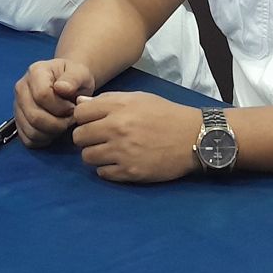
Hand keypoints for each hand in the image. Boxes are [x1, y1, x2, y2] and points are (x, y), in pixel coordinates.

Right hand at [13, 58, 97, 147]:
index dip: (61, 107)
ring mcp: (18, 106)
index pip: (42, 95)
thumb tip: (61, 88)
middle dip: (58, 124)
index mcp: (35, 72)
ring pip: (31, 130)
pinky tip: (54, 130)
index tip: (73, 107)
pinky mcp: (18, 121)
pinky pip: (28, 139)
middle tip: (70, 119)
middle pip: (35, 117)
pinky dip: (43, 140)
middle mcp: (22, 88)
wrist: (68, 83)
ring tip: (63, 123)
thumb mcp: (80, 73)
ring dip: (52, 133)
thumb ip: (73, 79)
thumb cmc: (75, 78)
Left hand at [71, 93, 202, 183]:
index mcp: (118, 107)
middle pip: (79, 137)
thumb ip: (108, 100)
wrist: (193, 137)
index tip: (92, 121)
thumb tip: (79, 104)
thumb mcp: (138, 98)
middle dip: (86, 137)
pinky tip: (119, 162)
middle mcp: (117, 129)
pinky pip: (102, 173)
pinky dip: (107, 169)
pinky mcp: (130, 172)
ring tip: (108, 151)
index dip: (83, 117)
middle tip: (99, 138)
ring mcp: (122, 152)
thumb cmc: (165, 114)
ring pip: (87, 157)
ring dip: (95, 155)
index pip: (79, 113)